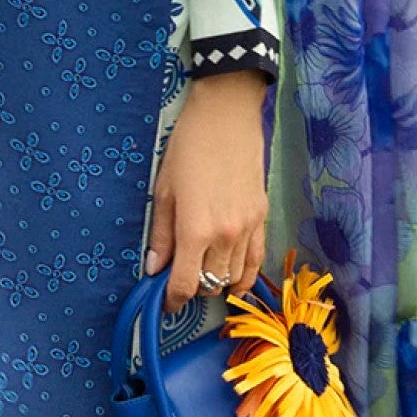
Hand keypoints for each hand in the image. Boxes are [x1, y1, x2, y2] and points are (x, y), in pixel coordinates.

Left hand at [145, 70, 268, 315]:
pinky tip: (233, 275)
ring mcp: (248, 229)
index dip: (171, 300)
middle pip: (210, 284)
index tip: (163, 301)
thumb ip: (160, 234)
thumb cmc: (188, 146)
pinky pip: (256, 262)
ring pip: (234, 278)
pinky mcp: (262, 218)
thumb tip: (154, 268)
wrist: (227, 116)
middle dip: (192, 287)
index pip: (185, 285)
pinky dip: (244, 275)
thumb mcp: (164, 189)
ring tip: (202, 270)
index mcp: (195, 230)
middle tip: (179, 275)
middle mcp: (225, 236)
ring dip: (216, 281)